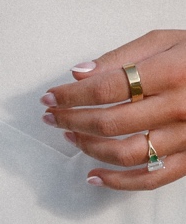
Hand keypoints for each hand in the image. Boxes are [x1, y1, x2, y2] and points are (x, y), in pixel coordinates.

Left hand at [43, 29, 185, 189]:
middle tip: (51, 116)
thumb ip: (120, 57)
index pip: (106, 88)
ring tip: (70, 136)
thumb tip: (78, 73)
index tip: (49, 97)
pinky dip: (121, 182)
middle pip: (111, 122)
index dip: (71, 95)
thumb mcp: (163, 40)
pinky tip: (94, 176)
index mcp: (169, 74)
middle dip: (72, 120)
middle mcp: (180, 108)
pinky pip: (154, 178)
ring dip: (90, 147)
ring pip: (128, 153)